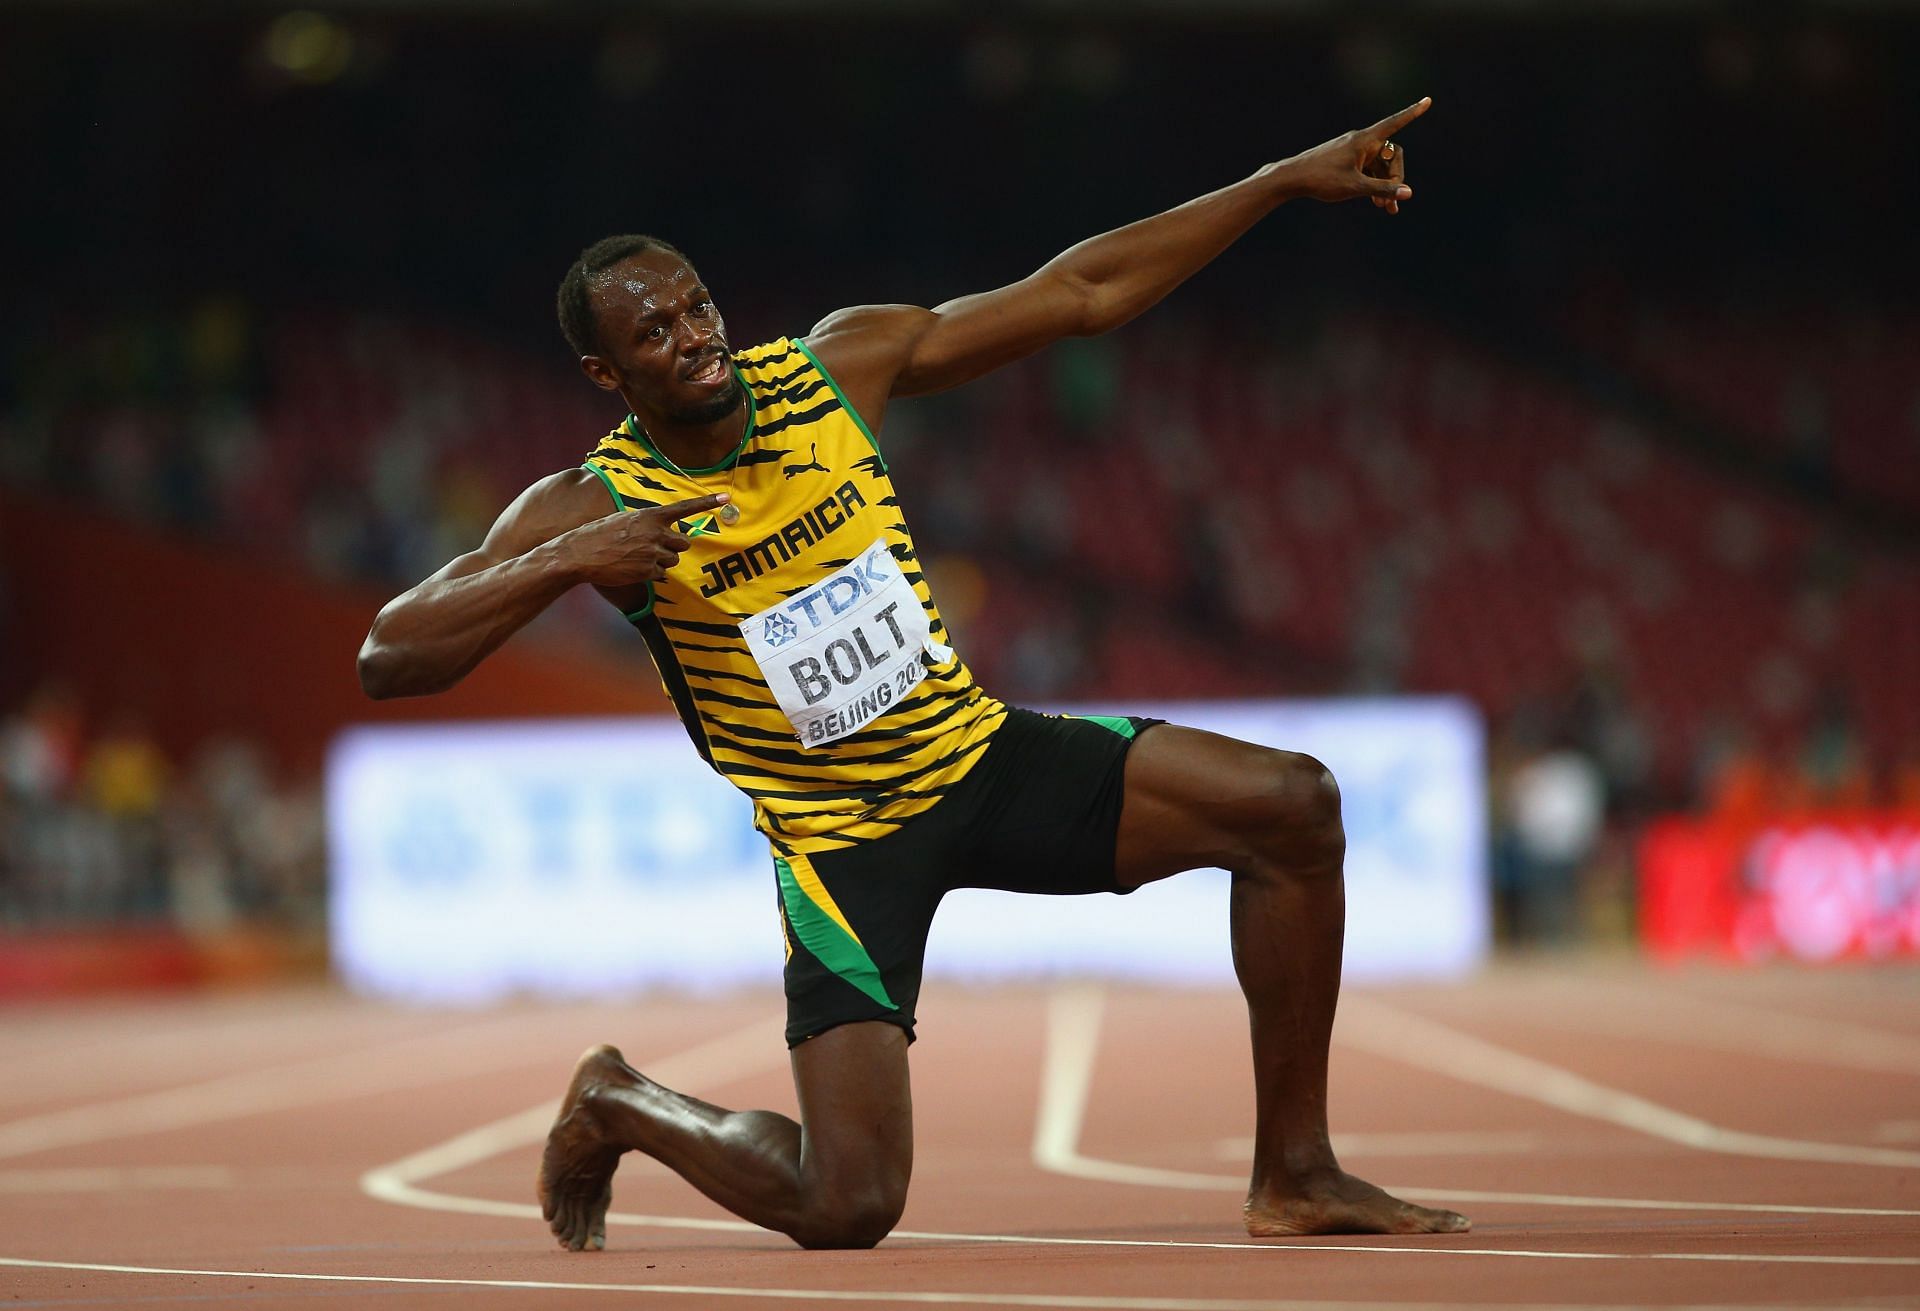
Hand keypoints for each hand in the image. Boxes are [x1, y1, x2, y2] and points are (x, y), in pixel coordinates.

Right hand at [556, 493, 729, 586]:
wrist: (580, 554)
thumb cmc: (597, 534)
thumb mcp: (622, 519)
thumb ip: (644, 523)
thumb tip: (656, 529)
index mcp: (649, 516)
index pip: (684, 508)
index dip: (706, 503)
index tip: (725, 498)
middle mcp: (655, 533)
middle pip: (683, 542)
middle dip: (673, 546)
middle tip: (655, 547)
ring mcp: (653, 553)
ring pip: (673, 559)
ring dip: (662, 560)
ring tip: (638, 557)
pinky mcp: (648, 571)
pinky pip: (661, 574)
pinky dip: (651, 573)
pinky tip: (633, 568)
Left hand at [1275, 97, 1429, 213]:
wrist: (1291, 178)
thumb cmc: (1322, 179)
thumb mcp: (1355, 187)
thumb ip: (1383, 190)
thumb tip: (1408, 193)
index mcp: (1365, 140)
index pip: (1395, 123)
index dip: (1412, 113)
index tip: (1427, 100)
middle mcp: (1361, 141)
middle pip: (1391, 155)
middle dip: (1396, 178)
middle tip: (1392, 202)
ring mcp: (1353, 150)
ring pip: (1379, 166)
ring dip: (1385, 186)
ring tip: (1386, 209)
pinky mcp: (1346, 160)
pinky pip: (1367, 169)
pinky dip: (1373, 183)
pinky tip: (1376, 203)